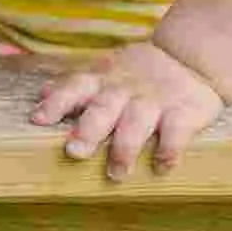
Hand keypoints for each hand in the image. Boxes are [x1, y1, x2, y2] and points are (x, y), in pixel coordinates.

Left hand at [30, 40, 223, 179]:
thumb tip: (41, 93)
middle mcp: (125, 90)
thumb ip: (78, 85)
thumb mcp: (109, 71)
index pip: (75, 86)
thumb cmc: (139, 73)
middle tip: (74, 150)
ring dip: (125, 147)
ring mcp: (155, 101)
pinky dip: (169, 150)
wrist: (192, 57)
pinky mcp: (184, 112)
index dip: (57, 102)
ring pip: (137, 121)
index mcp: (104, 80)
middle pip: (104, 106)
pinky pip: (177, 132)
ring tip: (116, 173)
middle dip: (89, 128)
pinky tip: (162, 165)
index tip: (38, 119)